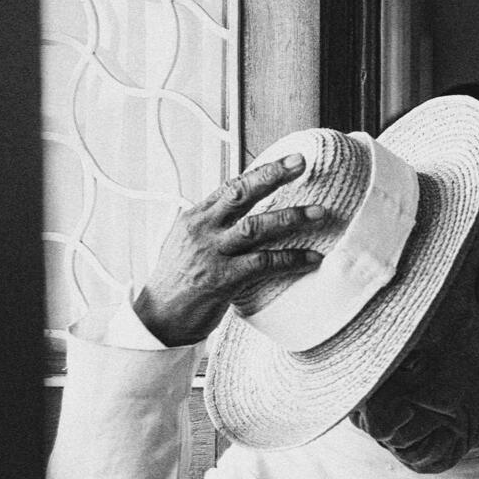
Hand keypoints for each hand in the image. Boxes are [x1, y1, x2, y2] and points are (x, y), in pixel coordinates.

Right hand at [133, 155, 323, 346]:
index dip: (262, 171)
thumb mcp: (187, 243)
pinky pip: (263, 264)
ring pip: (256, 227)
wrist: (159, 318)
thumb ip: (212, 225)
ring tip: (319, 213)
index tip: (288, 160)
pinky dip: (291, 260)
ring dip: (291, 218)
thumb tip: (238, 212)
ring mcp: (212, 253)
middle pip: (241, 194)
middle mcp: (203, 229)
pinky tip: (312, 258)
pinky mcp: (223, 279)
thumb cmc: (177, 282)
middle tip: (302, 163)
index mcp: (195, 218)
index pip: (231, 186)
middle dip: (273, 176)